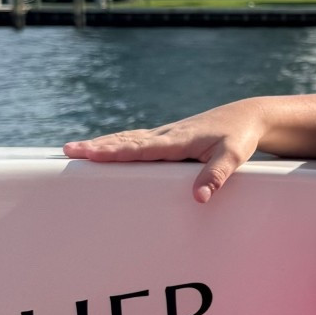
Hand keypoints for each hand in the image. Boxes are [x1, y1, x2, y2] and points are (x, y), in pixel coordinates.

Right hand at [62, 100, 267, 202]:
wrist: (247, 117)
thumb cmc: (240, 136)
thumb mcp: (234, 156)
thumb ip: (216, 176)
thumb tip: (200, 197)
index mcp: (177, 141)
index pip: (139, 148)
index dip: (113, 152)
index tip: (89, 154)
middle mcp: (166, 136)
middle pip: (125, 141)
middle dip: (96, 147)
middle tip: (68, 151)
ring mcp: (166, 136)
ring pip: (127, 139)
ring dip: (102, 144)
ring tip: (75, 149)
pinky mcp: (168, 138)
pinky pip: (136, 140)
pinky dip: (116, 143)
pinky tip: (105, 147)